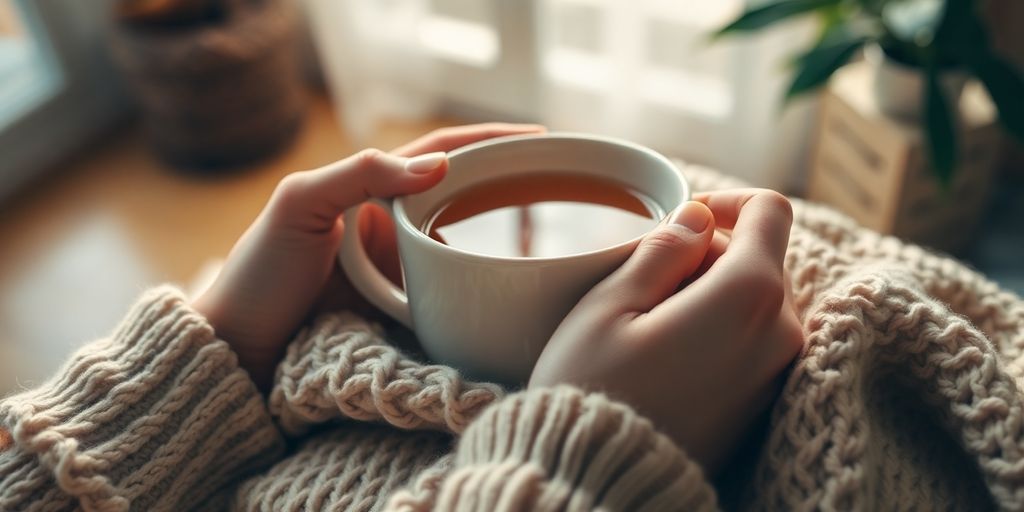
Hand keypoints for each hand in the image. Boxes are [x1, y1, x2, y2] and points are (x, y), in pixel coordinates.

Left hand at [193, 123, 545, 390]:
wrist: (240, 352)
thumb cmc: (260, 274)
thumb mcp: (298, 205)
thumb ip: (360, 174)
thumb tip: (437, 166)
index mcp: (367, 192)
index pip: (438, 154)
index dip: (486, 141)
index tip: (535, 137)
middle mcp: (389, 226)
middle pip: (461, 194)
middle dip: (508, 181)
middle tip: (558, 179)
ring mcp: (398, 270)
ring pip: (464, 244)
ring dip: (503, 235)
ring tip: (549, 231)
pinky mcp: (403, 313)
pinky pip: (454, 292)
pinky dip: (483, 287)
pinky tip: (512, 289)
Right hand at [530, 189, 803, 473]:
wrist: (602, 483)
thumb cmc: (593, 391)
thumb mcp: (609, 306)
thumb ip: (662, 251)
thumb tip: (697, 217)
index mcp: (748, 296)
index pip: (770, 212)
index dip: (726, 202)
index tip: (683, 216)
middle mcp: (780, 333)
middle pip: (759, 258)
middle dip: (707, 255)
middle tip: (643, 285)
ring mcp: (776, 372)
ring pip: (753, 300)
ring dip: (707, 294)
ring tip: (647, 326)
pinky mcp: (762, 401)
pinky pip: (751, 340)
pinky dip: (715, 329)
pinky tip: (665, 355)